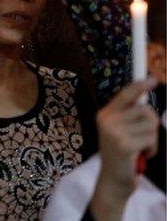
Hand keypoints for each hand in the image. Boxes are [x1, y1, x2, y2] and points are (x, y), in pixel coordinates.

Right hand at [95, 78, 158, 194]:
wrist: (113, 179)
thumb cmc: (121, 154)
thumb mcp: (120, 130)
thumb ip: (129, 115)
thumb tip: (144, 98)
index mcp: (105, 114)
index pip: (126, 95)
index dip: (140, 86)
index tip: (154, 79)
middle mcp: (106, 120)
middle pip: (145, 110)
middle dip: (151, 125)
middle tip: (141, 138)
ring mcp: (113, 132)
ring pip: (151, 125)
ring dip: (152, 139)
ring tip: (140, 148)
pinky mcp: (123, 144)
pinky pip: (151, 139)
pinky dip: (152, 149)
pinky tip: (141, 155)